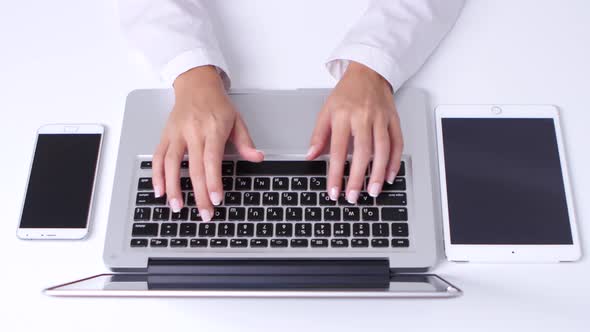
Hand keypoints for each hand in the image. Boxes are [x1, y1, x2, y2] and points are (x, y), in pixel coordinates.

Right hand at [152, 65, 263, 220]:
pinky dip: (157, 175)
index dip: (213, 181)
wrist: (196, 84)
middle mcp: (192, 132)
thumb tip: (257, 157)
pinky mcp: (165, 135)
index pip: (212, 159)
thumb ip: (246, 142)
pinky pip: (157, 157)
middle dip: (199, 194)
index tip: (216, 199)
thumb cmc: (217, 104)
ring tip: (177, 207)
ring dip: (173, 188)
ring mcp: (176, 134)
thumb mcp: (238, 120)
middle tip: (204, 214)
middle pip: (194, 168)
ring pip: (171, 164)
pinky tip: (160, 191)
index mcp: (212, 129)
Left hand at [307, 61, 402, 202]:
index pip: (337, 150)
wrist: (368, 72)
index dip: (335, 173)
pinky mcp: (394, 120)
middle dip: (358, 178)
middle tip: (353, 197)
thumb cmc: (346, 93)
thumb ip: (319, 135)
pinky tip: (390, 176)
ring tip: (373, 191)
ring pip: (382, 150)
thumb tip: (311, 156)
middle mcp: (363, 117)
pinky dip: (395, 161)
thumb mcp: (326, 111)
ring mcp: (381, 119)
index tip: (334, 191)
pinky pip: (397, 143)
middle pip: (362, 153)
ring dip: (378, 173)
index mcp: (343, 116)